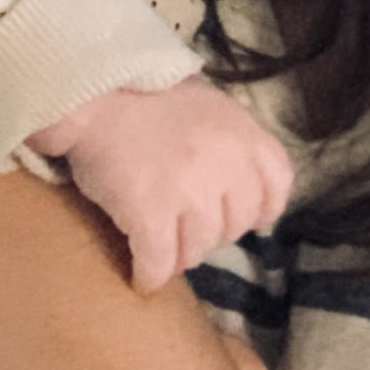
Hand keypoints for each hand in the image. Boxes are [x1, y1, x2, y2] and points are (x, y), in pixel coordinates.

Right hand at [33, 77, 296, 292]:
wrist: (92, 91)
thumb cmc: (144, 93)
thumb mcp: (206, 105)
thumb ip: (230, 141)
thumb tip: (240, 187)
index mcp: (243, 134)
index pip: (277, 185)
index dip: (261, 209)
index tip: (245, 219)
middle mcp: (226, 165)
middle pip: (234, 226)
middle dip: (211, 232)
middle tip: (185, 227)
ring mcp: (190, 191)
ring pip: (198, 249)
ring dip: (180, 255)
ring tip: (161, 248)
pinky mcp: (151, 214)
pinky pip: (160, 263)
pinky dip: (151, 276)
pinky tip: (143, 279)